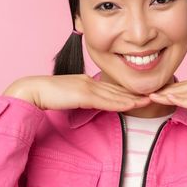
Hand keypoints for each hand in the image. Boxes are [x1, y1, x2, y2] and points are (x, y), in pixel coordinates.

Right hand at [3, 75, 151, 111]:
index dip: (125, 91)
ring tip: (150, 100)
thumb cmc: (45, 94)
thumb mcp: (66, 96)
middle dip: (135, 92)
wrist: (32, 90)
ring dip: (133, 98)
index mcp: (84, 81)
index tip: (139, 94)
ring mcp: (87, 87)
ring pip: (115, 94)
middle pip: (116, 88)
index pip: (109, 87)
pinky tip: (133, 105)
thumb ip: (77, 98)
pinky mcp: (84, 95)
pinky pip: (107, 100)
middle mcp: (88, 81)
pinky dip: (122, 102)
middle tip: (153, 94)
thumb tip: (84, 103)